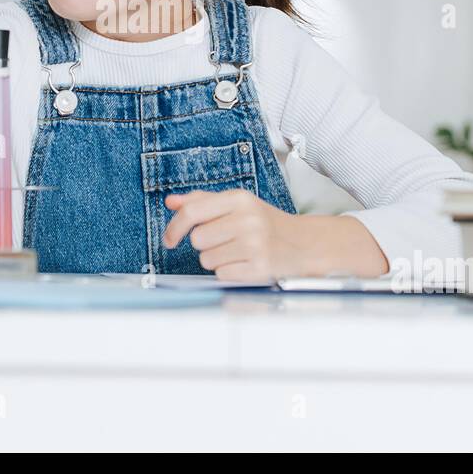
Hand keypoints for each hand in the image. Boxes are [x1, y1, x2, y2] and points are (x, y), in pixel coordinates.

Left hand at [163, 189, 389, 280]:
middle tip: (227, 241)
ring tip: (238, 252)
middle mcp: (248, 219)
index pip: (192, 212)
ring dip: (217, 259)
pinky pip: (221, 274)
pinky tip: (245, 264)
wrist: (303, 244)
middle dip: (206, 244)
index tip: (169, 240)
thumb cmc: (264, 223)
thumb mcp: (236, 205)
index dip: (174, 227)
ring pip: (207, 259)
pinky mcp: (259, 268)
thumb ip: (202, 201)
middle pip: (197, 239)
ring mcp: (255, 244)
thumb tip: (170, 202)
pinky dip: (228, 272)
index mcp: (240, 198)